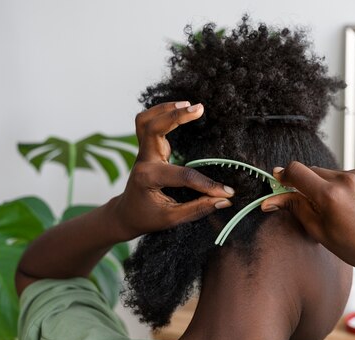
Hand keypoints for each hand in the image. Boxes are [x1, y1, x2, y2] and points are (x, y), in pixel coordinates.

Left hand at [112, 101, 233, 240]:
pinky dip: (161, 113)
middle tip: (200, 108)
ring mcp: (143, 152)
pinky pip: (148, 123)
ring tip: (189, 104)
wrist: (126, 214)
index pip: (184, 176)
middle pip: (153, 128)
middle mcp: (144, 161)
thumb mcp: (172, 219)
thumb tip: (224, 200)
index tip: (228, 192)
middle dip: (176, 116)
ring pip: (146, 120)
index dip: (209, 185)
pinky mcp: (147, 148)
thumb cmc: (147, 217)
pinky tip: (179, 109)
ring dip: (165, 109)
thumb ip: (198, 209)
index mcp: (148, 178)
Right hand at [261, 162, 354, 273]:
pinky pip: (347, 173)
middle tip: (315, 205)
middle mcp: (346, 179)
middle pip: (313, 171)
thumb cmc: (351, 245)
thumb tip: (269, 200)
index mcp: (329, 196)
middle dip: (308, 185)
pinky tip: (353, 202)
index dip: (285, 175)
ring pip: (330, 173)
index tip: (279, 179)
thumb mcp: (317, 230)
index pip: (296, 171)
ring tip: (339, 208)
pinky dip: (345, 184)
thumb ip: (294, 207)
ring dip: (328, 185)